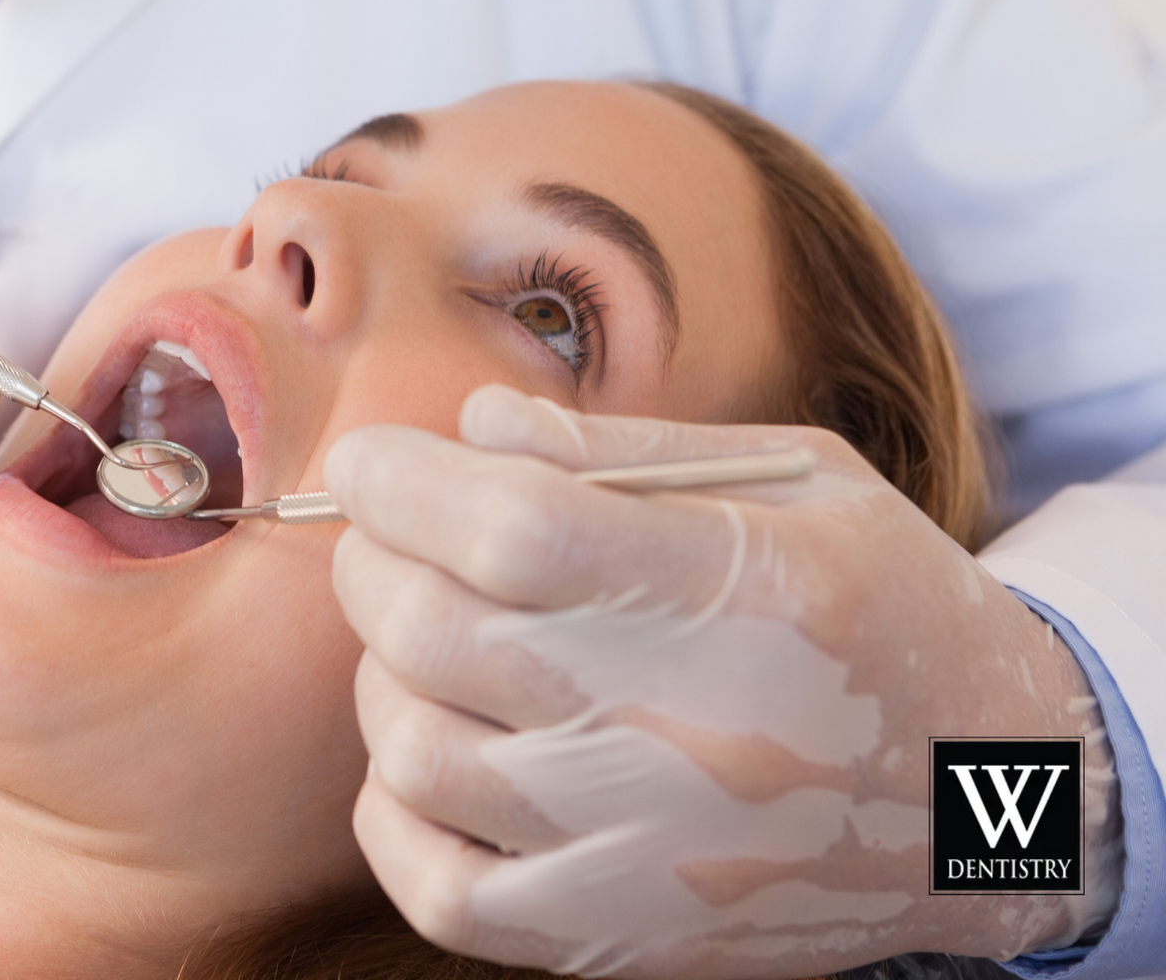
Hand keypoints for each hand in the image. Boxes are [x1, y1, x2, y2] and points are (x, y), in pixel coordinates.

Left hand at [326, 384, 1119, 978]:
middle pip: (441, 631)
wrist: (989, 804)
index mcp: (749, 590)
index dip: (405, 484)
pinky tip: (427, 749)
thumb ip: (621, 447)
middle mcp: (696, 732)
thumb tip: (467, 428)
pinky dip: (394, 811)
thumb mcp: (799, 483)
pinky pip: (439, 889)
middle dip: (370, 559)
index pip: (515, 530)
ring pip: (418, 751)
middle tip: (381, 535)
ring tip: (421, 638)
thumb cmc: (883, 608)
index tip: (368, 461)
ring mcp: (653, 850)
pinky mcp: (624, 934)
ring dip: (382, 673)